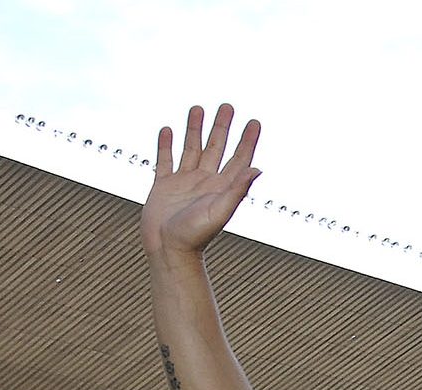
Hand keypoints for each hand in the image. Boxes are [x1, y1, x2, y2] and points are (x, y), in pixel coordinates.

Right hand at [141, 104, 262, 261]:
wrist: (168, 251)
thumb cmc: (195, 237)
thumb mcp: (219, 211)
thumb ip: (238, 189)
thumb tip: (257, 168)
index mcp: (221, 187)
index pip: (239, 158)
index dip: (247, 140)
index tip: (254, 122)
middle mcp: (205, 182)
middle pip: (216, 148)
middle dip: (222, 127)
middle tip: (228, 106)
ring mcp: (184, 183)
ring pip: (191, 149)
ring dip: (195, 129)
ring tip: (197, 108)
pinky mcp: (163, 187)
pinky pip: (165, 160)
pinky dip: (166, 145)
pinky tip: (168, 130)